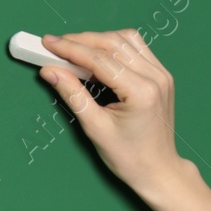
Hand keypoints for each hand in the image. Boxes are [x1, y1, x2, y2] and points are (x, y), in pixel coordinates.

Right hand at [37, 30, 183, 196]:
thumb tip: (50, 71)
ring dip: (98, 40)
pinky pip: (136, 48)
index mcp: (141, 92)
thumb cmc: (130, 158)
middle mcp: (155, 78)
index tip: (48, 43)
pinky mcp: (161, 75)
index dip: (70, 49)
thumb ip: (73, 95)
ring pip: (125, 39)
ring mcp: (161, 74)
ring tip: (74, 50)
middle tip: (56, 45)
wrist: (158, 170)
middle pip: (113, 43)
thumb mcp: (95, 128)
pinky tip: (98, 55)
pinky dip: (114, 46)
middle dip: (81, 41)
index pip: (100, 59)